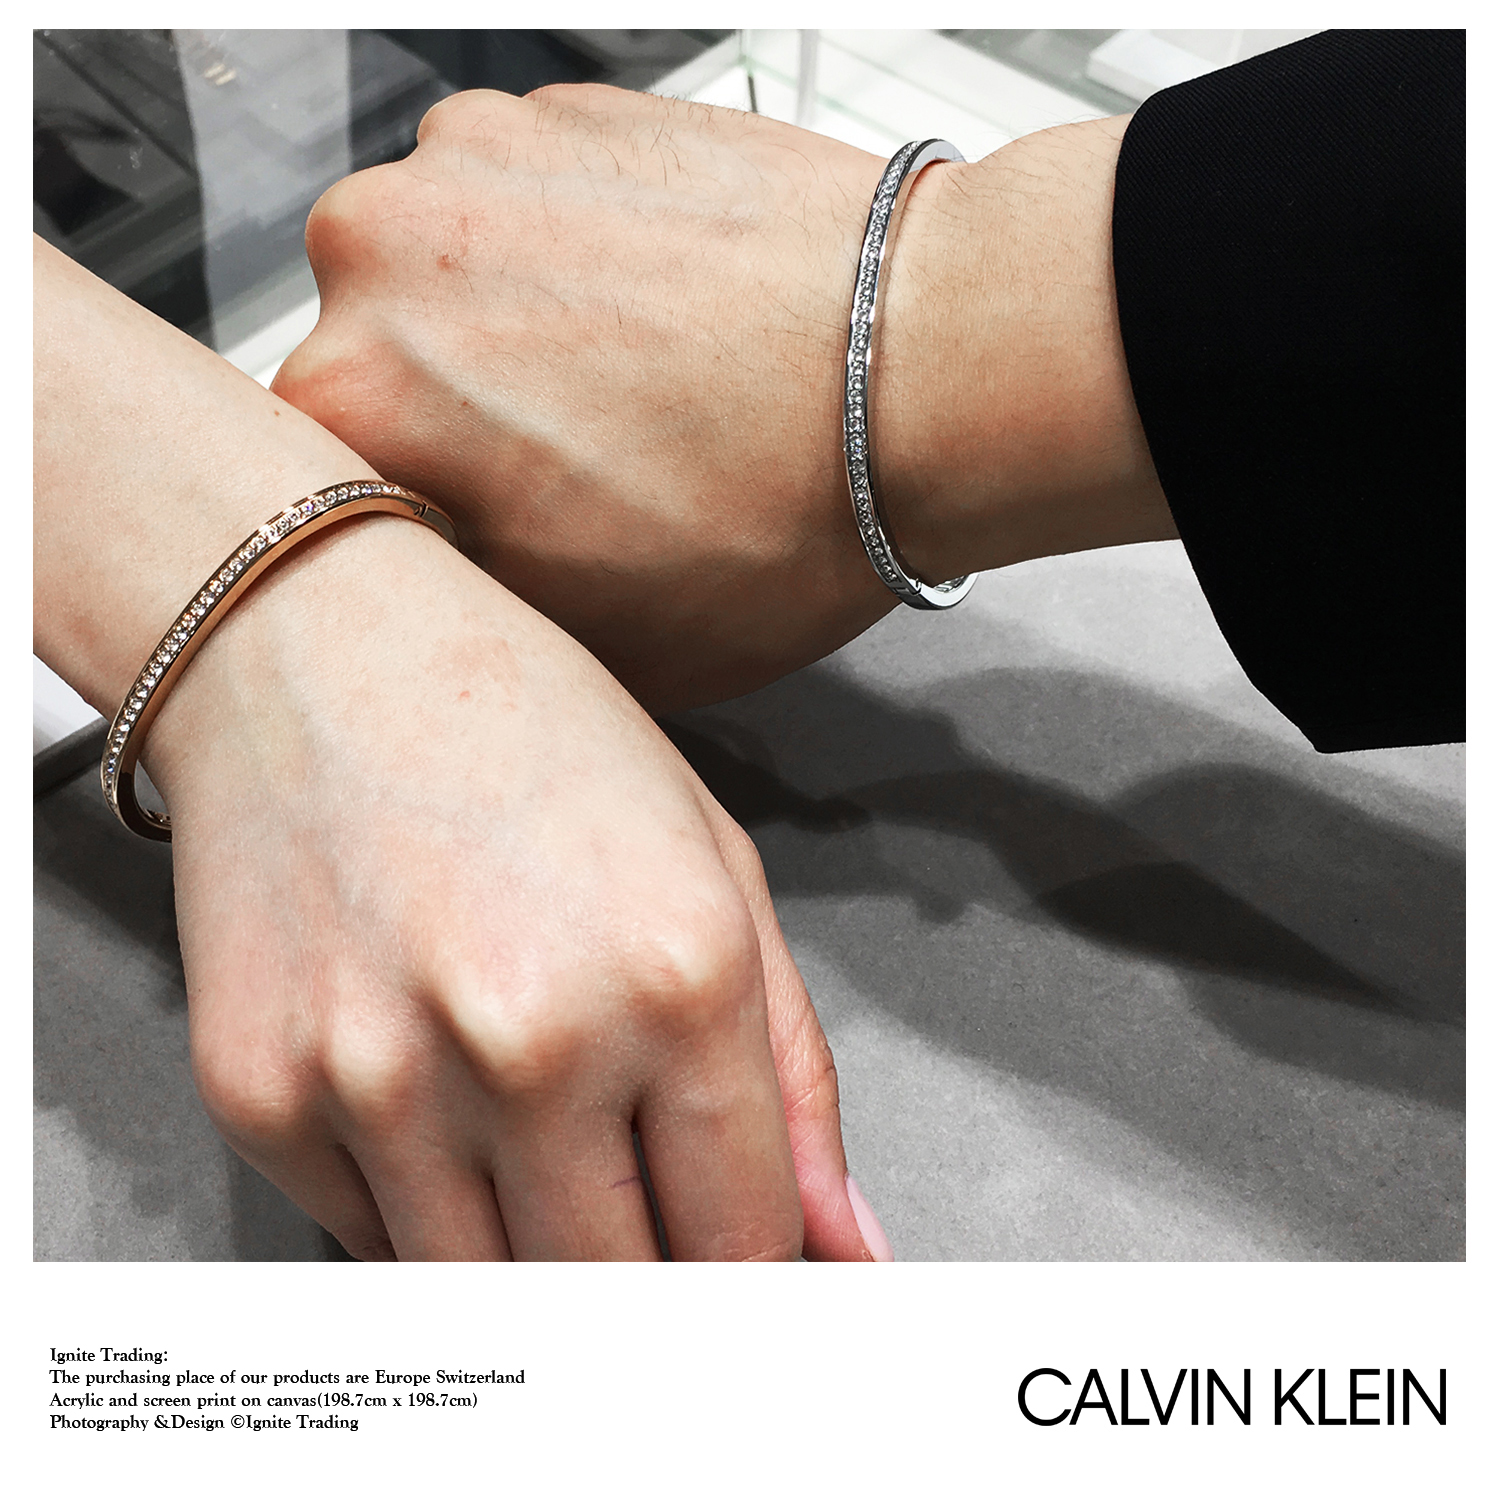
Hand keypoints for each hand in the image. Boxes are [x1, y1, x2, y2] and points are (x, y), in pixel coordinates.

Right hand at [34, 235, 882, 1260]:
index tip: (743, 1262)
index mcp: (676, 972)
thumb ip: (792, 1071)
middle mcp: (531, 1039)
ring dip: (538, 1256)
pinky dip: (424, 1209)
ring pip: (494, 1297)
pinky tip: (439, 1100)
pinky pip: (371, 1243)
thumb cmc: (527, 730)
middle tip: (646, 1211)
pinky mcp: (264, 1097)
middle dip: (654, 1273)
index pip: (747, 1240)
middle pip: (624, 1293)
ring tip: (539, 1144)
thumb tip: (839, 1240)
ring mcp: (381, 1078)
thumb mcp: (712, 864)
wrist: (313, 651)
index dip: (757, 1271)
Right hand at [274, 87, 1171, 712]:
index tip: (471, 532)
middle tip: (569, 465)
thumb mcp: (596, 648)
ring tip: (637, 385)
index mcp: (356, 403)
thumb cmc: (781, 510)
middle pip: (372, 365)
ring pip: (442, 277)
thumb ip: (471, 607)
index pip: (316, 483)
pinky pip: (521, 206)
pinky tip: (663, 315)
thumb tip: (451, 582)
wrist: (924, 368)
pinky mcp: (558, 109)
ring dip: (508, 331)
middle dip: (451, 421)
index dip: (405, 522)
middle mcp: (380, 254)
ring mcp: (472, 160)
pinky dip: (570, 257)